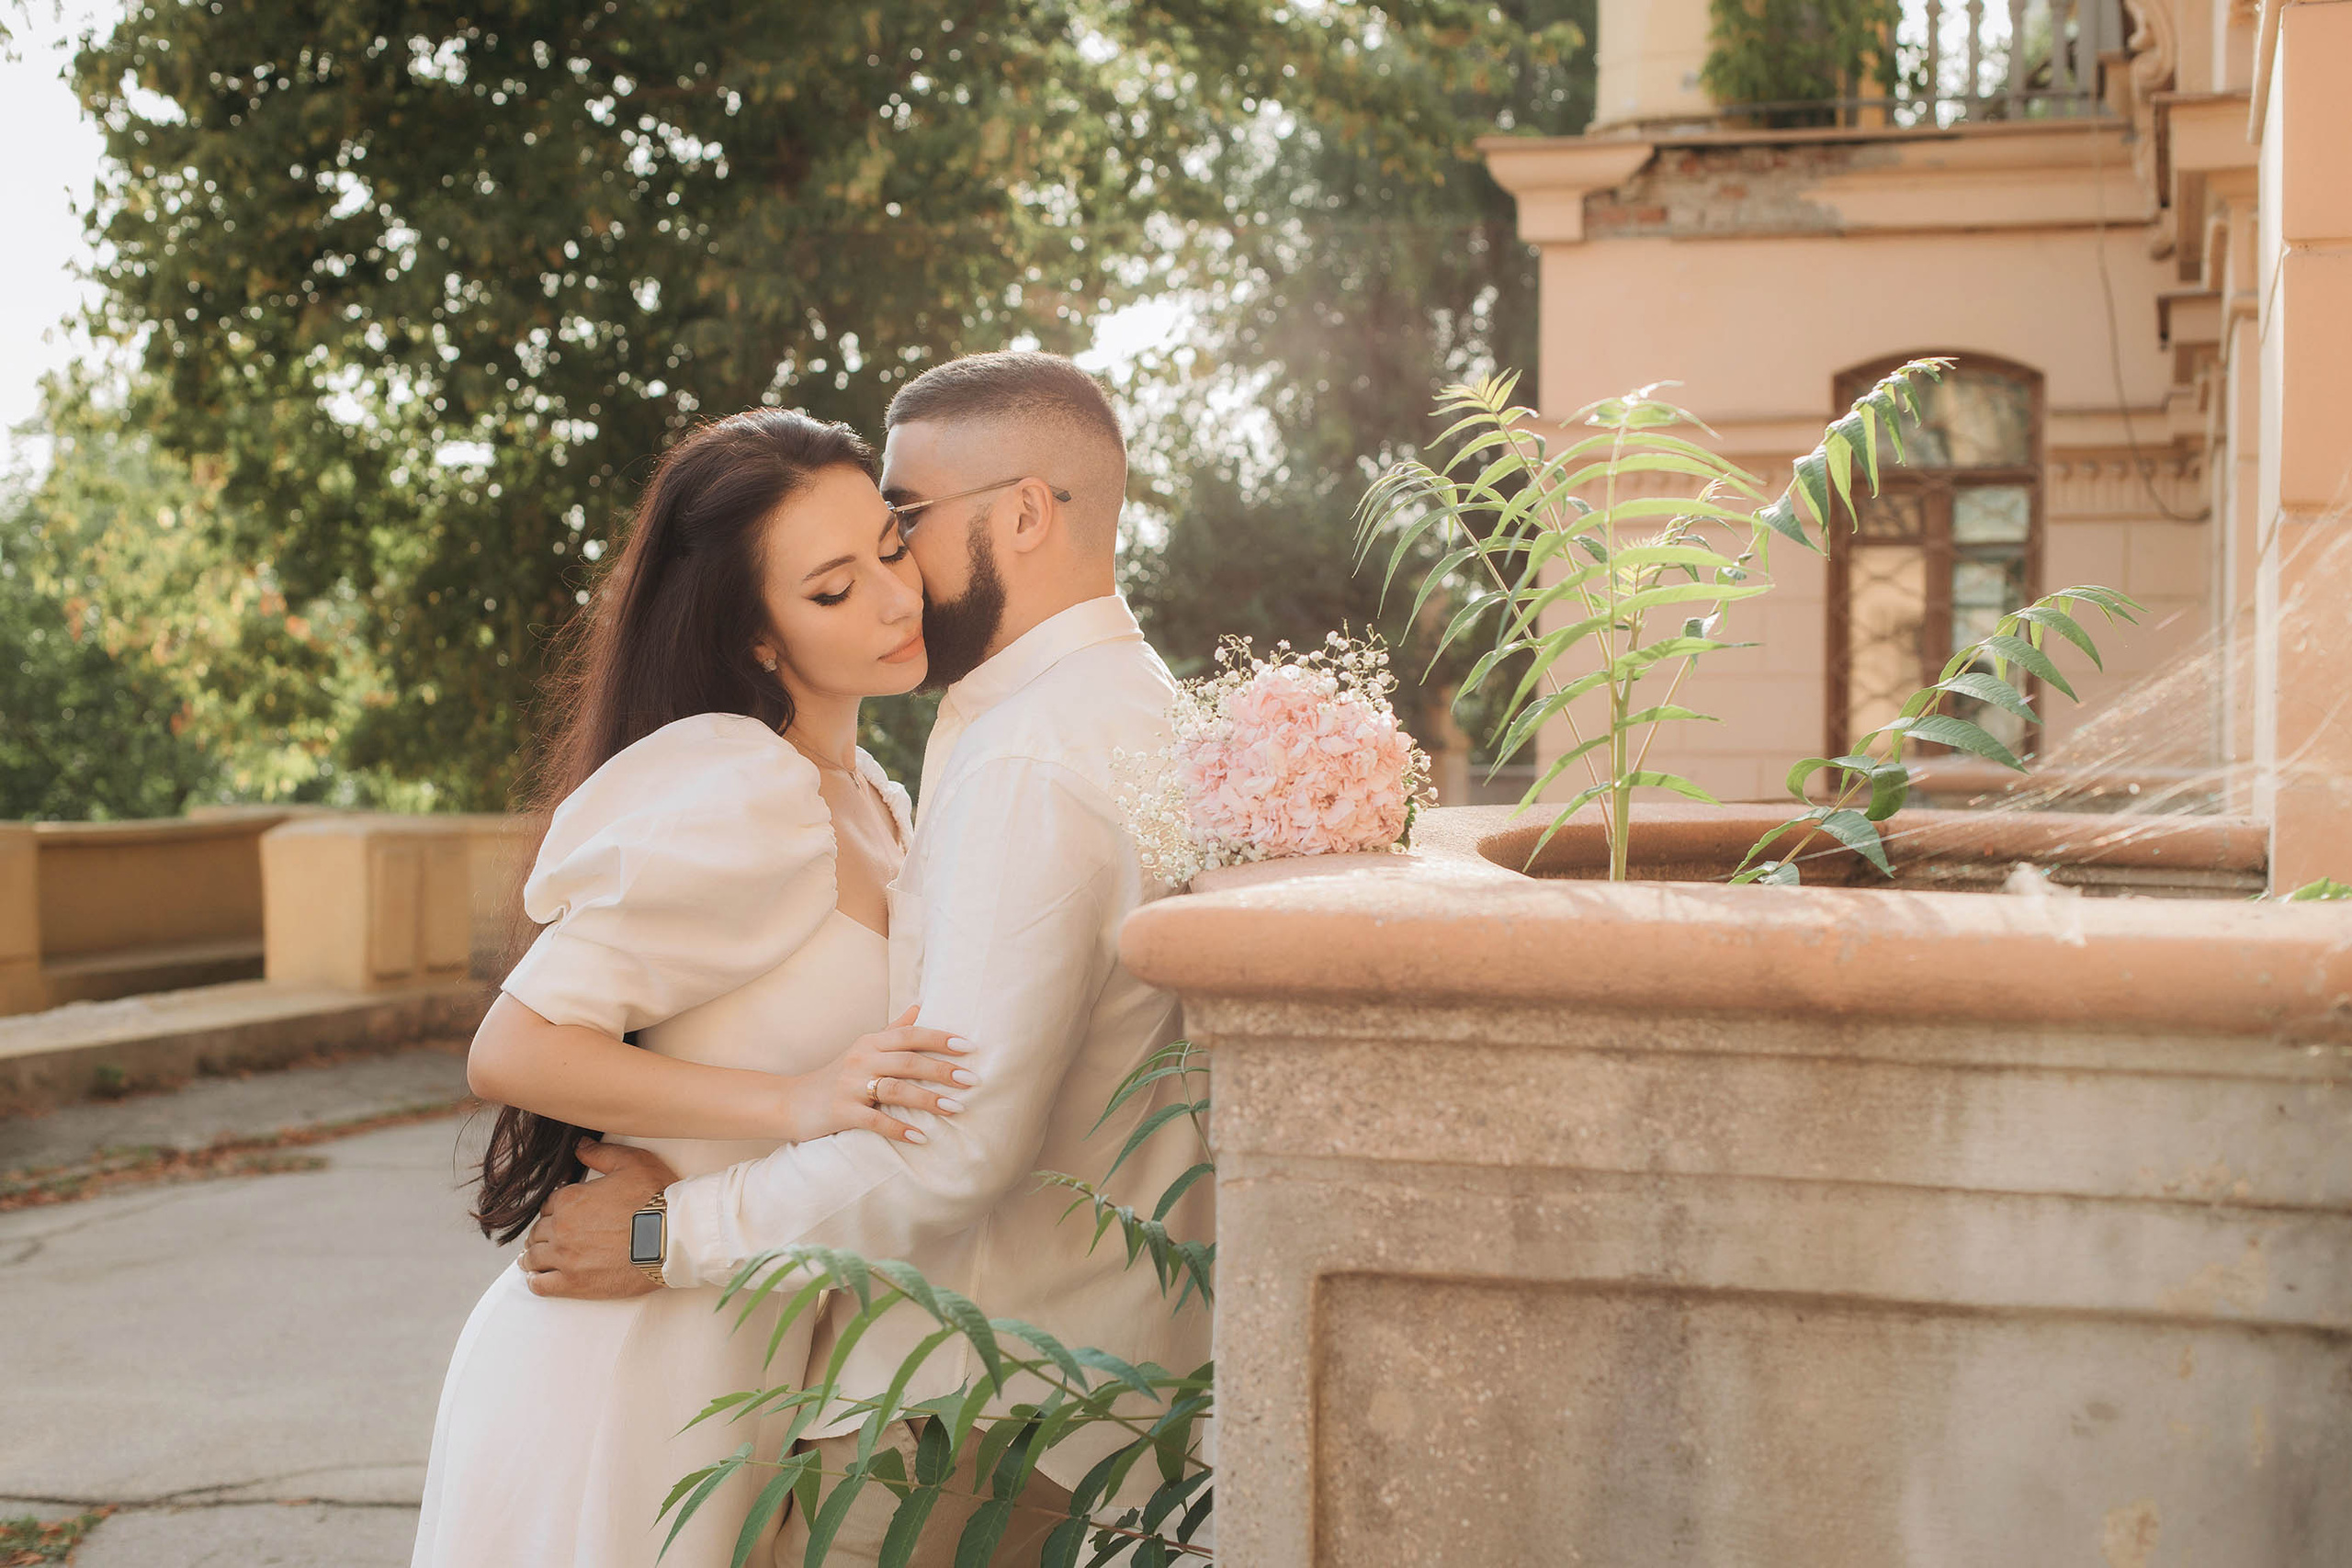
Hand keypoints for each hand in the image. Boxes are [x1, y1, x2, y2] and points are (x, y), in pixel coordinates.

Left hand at [518, 1140, 678, 1298]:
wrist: (672, 1237)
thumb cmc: (655, 1198)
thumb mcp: (631, 1163)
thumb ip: (600, 1154)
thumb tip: (579, 1146)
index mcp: (571, 1198)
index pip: (549, 1205)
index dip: (555, 1209)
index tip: (562, 1215)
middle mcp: (562, 1227)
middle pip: (539, 1231)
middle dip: (543, 1233)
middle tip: (551, 1238)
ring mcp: (565, 1257)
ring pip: (534, 1258)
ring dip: (533, 1257)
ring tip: (534, 1259)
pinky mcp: (574, 1283)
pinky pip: (541, 1285)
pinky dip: (535, 1281)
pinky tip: (537, 1278)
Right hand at [780, 1004, 977, 1144]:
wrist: (791, 1102)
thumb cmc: (836, 1076)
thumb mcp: (863, 1049)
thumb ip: (893, 1030)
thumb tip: (921, 1005)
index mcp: (870, 1043)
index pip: (910, 1035)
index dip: (940, 1039)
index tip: (970, 1047)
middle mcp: (861, 1060)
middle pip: (909, 1061)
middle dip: (943, 1070)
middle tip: (973, 1080)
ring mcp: (850, 1086)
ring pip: (896, 1090)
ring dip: (929, 1099)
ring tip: (957, 1108)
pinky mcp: (841, 1112)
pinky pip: (875, 1121)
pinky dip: (900, 1129)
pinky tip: (921, 1137)